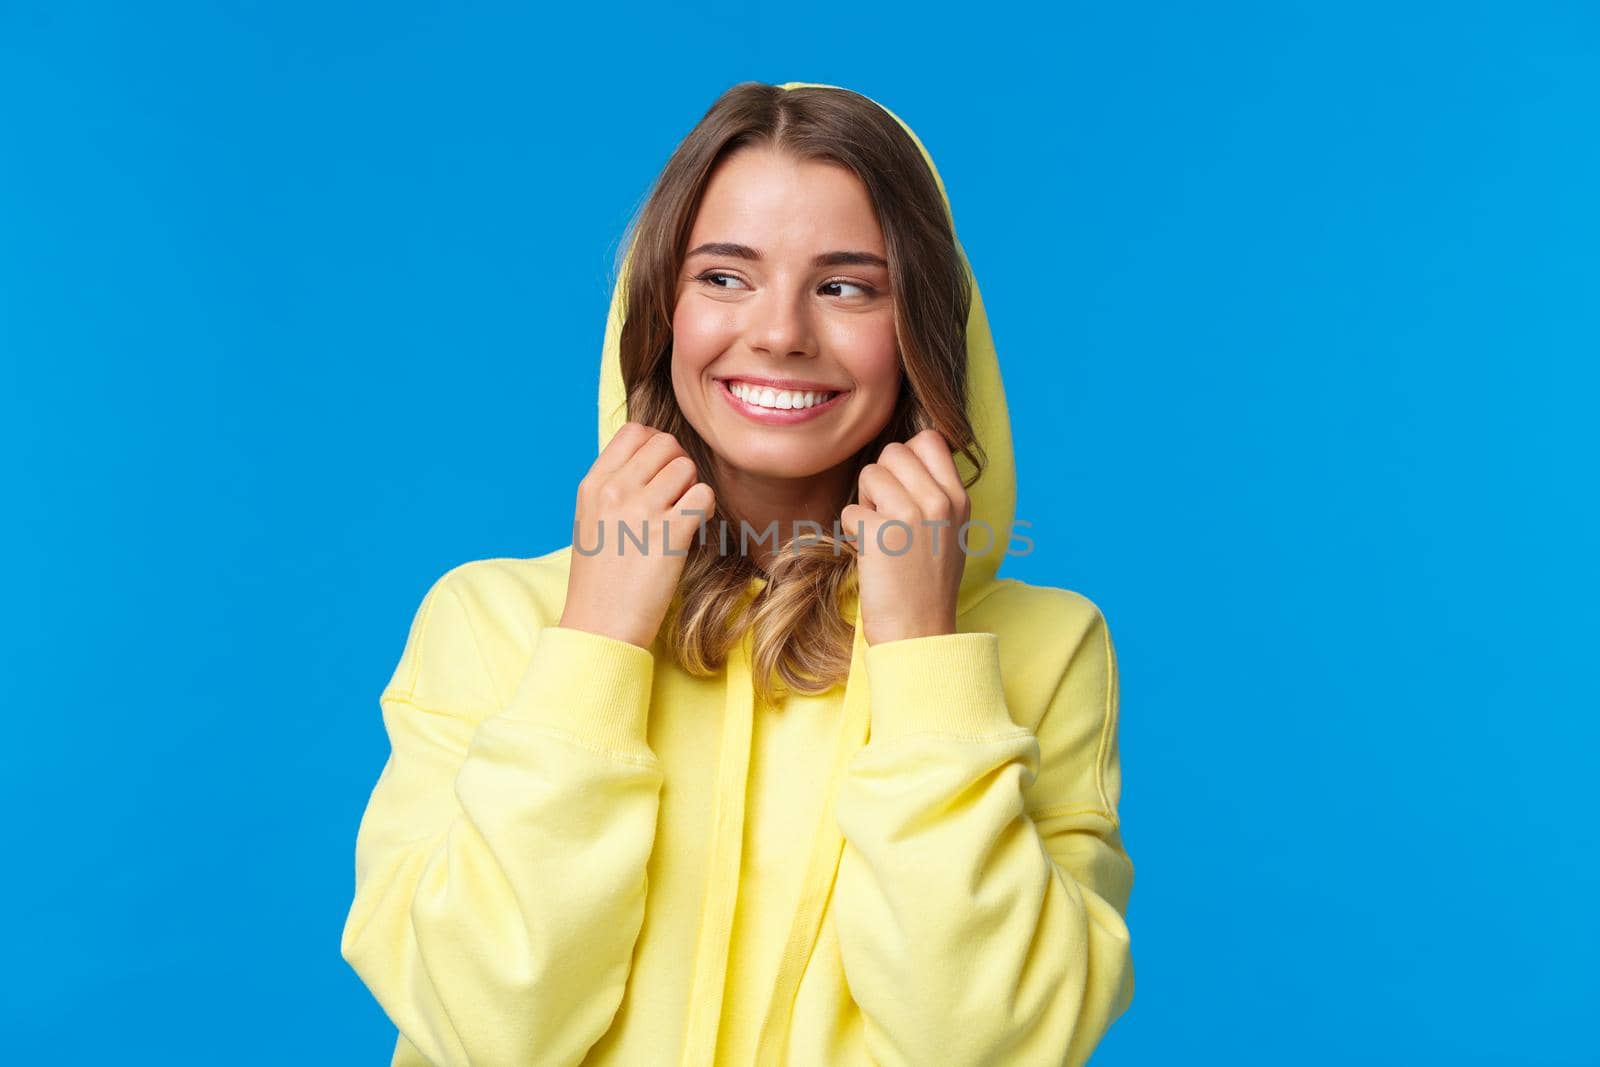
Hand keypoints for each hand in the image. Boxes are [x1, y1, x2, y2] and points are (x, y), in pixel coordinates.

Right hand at [559, 422, 715, 648]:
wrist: (600, 626)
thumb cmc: (599, 578)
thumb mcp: (590, 520)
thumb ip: (613, 486)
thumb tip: (648, 458)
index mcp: (593, 484)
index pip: (634, 432)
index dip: (656, 444)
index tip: (659, 471)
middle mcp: (615, 491)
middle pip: (666, 444)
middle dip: (678, 465)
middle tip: (675, 495)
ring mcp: (642, 511)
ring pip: (687, 467)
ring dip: (691, 489)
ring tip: (680, 515)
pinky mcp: (669, 534)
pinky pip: (703, 495)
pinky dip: (705, 509)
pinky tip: (692, 528)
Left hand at [840, 429, 969, 645]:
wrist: (920, 632)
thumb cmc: (927, 583)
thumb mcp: (949, 530)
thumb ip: (935, 492)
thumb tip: (907, 453)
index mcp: (959, 498)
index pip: (929, 439)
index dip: (907, 457)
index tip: (903, 488)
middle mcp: (940, 501)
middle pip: (893, 452)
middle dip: (881, 480)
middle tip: (888, 516)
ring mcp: (913, 515)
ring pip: (869, 474)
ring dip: (866, 504)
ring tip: (881, 536)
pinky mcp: (883, 534)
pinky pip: (851, 510)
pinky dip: (853, 533)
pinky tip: (870, 556)